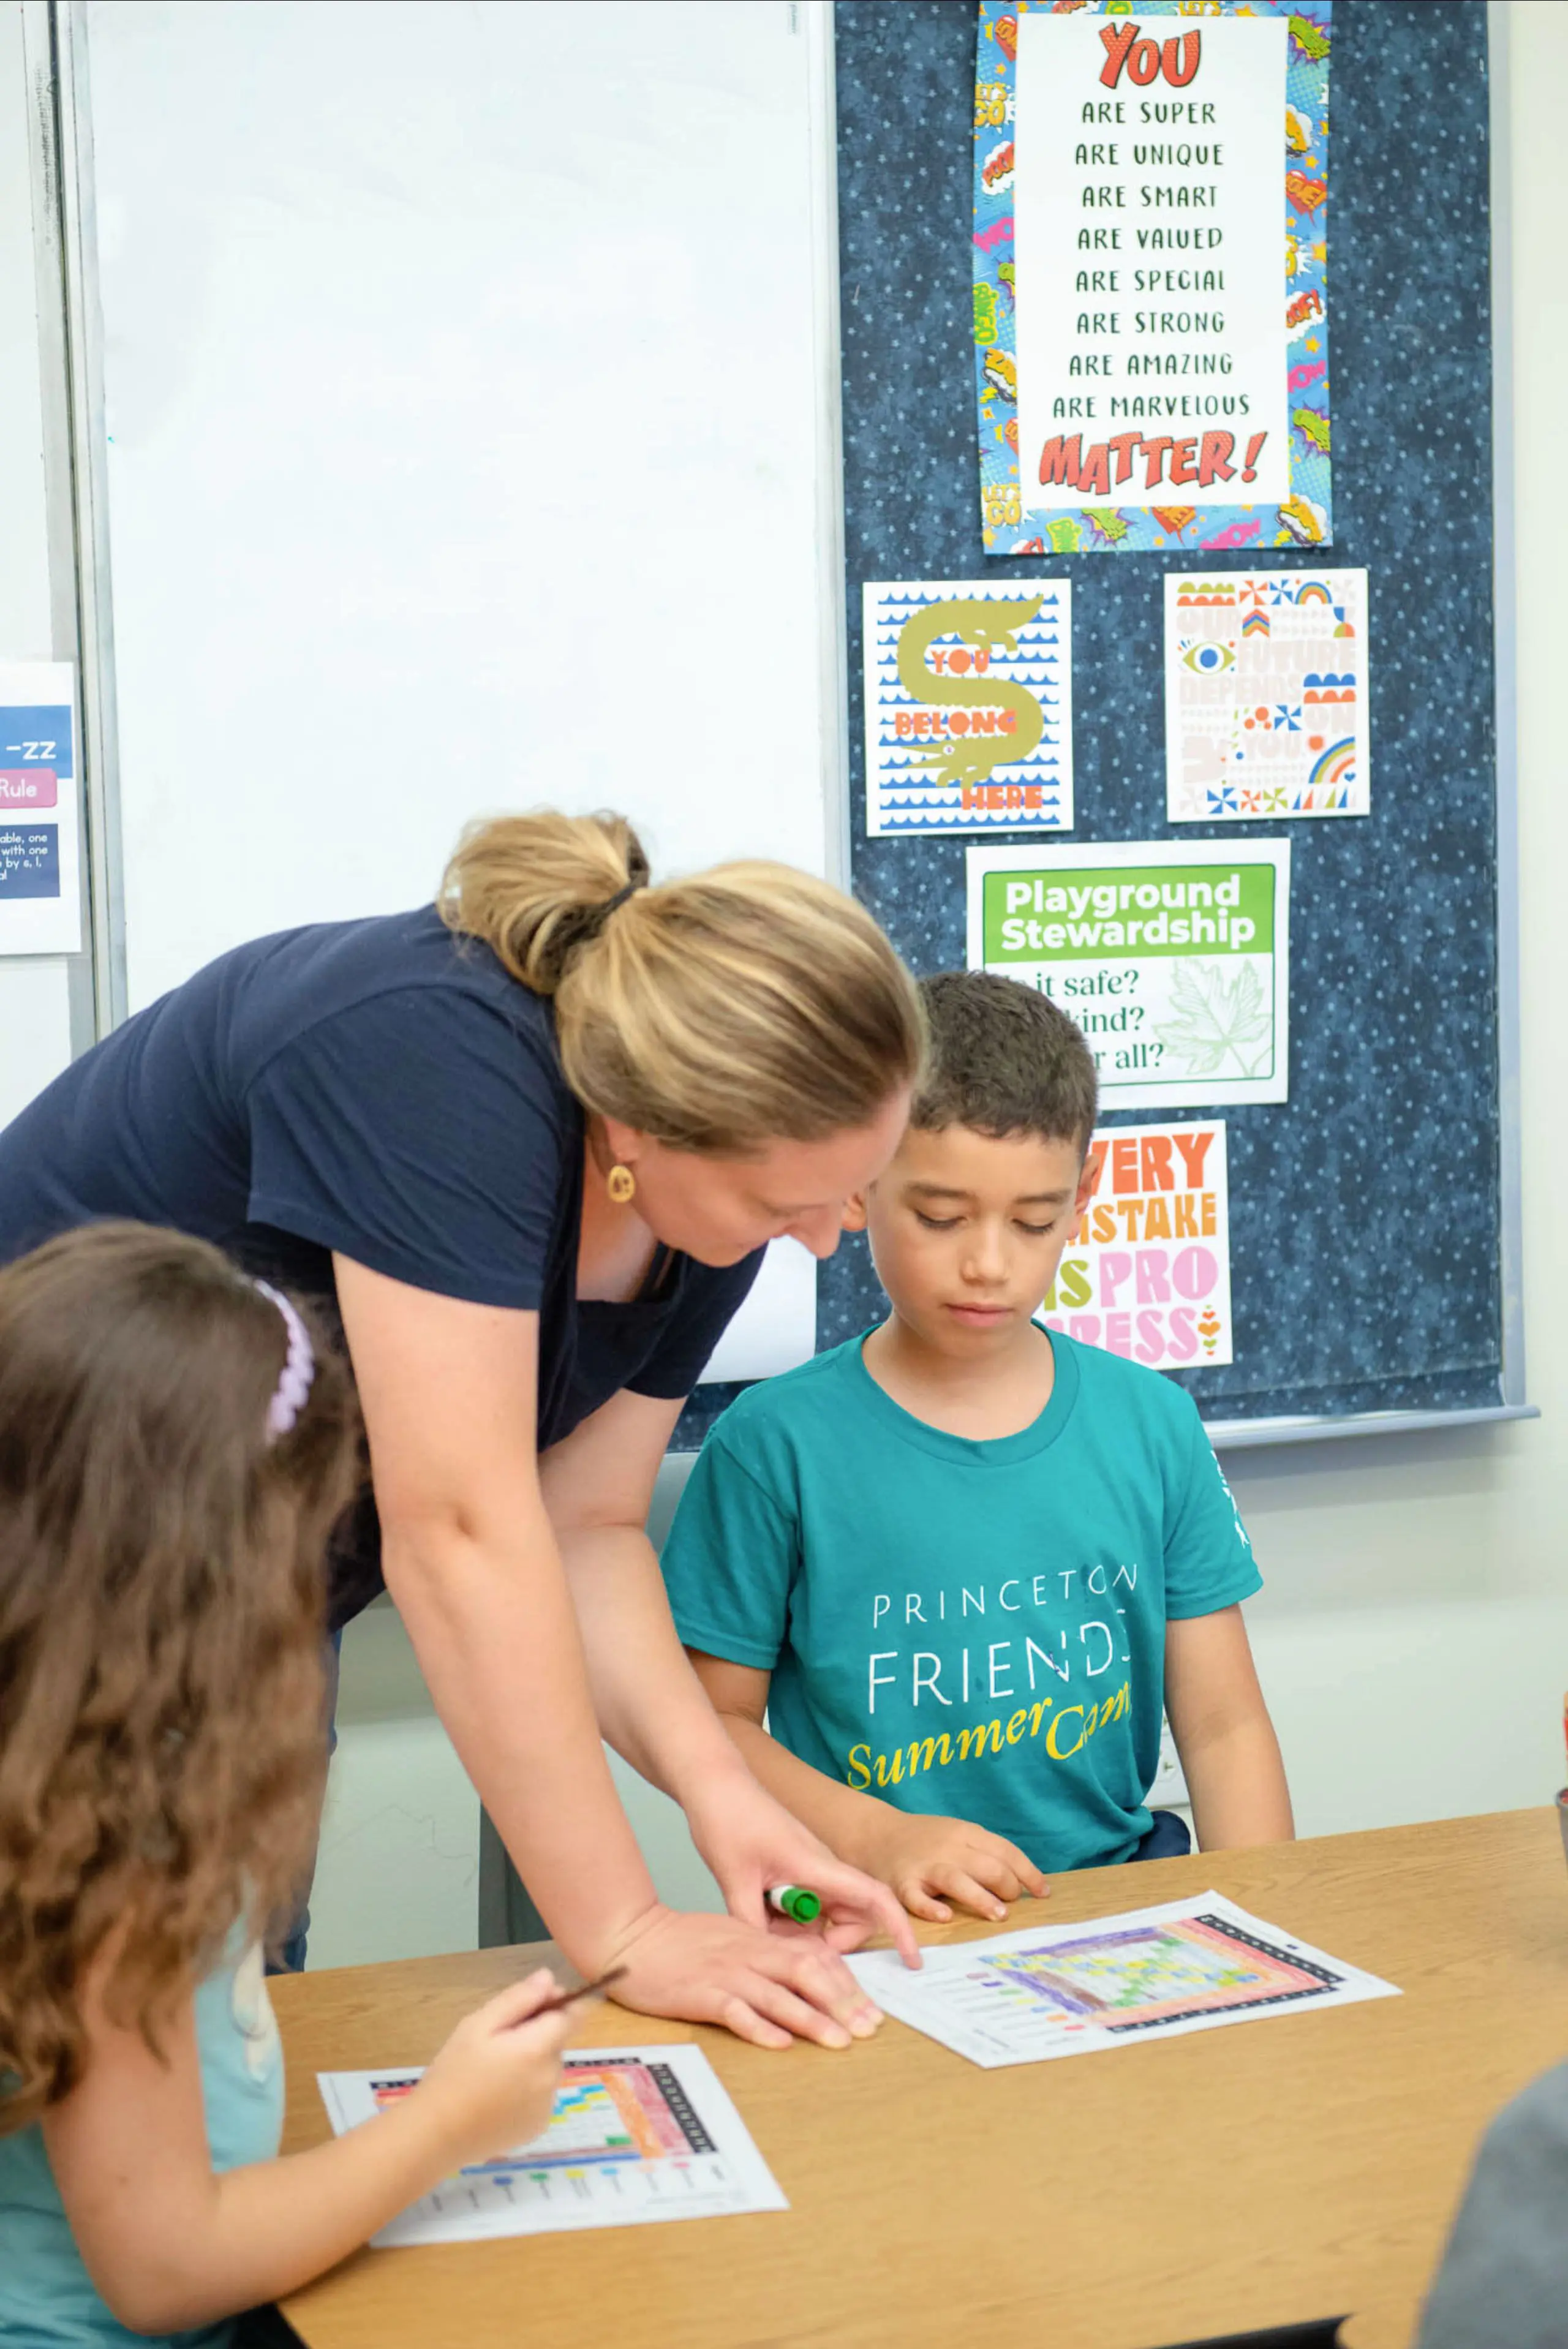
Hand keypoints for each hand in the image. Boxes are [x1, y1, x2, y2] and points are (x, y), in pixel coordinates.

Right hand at [412, 1970, 573, 2167]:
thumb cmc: (453, 2073)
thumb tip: (549, 1978)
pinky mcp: (538, 2127)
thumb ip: (518, 1999)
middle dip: (537, 2035)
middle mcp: (551, 2078)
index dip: (557, 2004)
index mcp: (538, 2049)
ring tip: (493, 2071)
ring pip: (549, 2069)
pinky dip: (528, 2089)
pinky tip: (498, 2095)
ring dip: (532, 2062)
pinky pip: (542, 2095)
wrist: (436, 2134)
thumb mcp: (478, 2025)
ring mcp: (547, 2106)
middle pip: (557, 2042)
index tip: (532, 2005)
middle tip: (497, 2042)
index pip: (572, 2016)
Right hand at [603, 1903, 889, 2052]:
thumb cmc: (682, 1941)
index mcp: (759, 1941)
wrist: (633, 1937)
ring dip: (813, 2019)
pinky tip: (781, 2043)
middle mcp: (750, 1955)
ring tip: (840, 2040)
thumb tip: (805, 1972)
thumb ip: (765, 1953)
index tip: (871, 2009)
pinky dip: (760, 2027)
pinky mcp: (701, 1994)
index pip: (815, 1958)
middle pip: (807, 1973)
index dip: (847, 1984)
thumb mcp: (731, 1937)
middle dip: (843, 2002)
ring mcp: (726, 1974)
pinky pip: (736, 2012)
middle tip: (869, 2028)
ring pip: (779, 1994)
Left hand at [683, 1766, 920, 1966]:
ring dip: (805, 1933)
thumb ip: (754, 1926)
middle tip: (792, 1952)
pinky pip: (806, 1906)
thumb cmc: (728, 1819)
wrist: (714, 1783)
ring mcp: (810, 1869)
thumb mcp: (735, 1880)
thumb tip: (770, 1964)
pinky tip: (757, 1914)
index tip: (912, 1960)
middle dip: (834, 1943)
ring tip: (763, 1928)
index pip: (875, 1898)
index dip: (900, 1929)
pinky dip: (789, 1920)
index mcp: (818, 1866)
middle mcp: (822, 1868)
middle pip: (855, 1916)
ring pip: (827, 1915)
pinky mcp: (795, 1870)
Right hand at [852, 1810, 1048, 1923]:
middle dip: (1008, 1887)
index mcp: (966, 1833)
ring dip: (981, 1898)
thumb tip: (1024, 1882)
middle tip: (1011, 1906)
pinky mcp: (902, 1884)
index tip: (1043, 1893)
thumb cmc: (924, 1840)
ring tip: (999, 1915)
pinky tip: (946, 1917)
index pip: (1006, 1851)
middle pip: (988, 1866)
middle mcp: (949, 1848)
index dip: (1028, 1873)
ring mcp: (925, 1866)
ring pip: (957, 1880)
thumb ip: (985, 1853)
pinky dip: (931, 1907)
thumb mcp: (957, 1835)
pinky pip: (917, 1898)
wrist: (875, 1834)